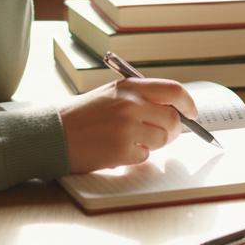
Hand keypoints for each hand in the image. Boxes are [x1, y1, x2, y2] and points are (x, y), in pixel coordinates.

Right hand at [57, 78, 198, 173]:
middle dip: (173, 130)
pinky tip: (117, 150)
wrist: (52, 133)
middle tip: (163, 135)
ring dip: (152, 144)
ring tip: (131, 141)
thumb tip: (172, 109)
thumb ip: (140, 98)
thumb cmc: (81, 115)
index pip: (173, 90)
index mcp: (129, 87)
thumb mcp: (111, 94)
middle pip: (173, 119)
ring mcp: (128, 128)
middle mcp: (131, 104)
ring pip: (162, 140)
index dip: (188, 103)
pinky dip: (136, 157)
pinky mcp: (122, 150)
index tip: (192, 113)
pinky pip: (145, 157)